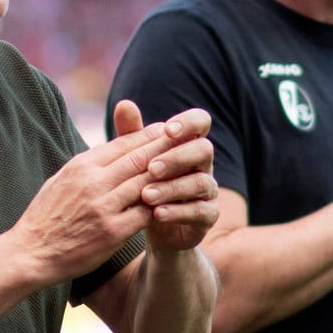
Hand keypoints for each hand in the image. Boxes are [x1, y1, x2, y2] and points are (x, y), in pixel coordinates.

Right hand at [11, 103, 209, 280]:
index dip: (148, 135)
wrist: (31, 252)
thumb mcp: (62, 179)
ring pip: (146, 184)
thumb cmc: (46, 215)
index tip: (167, 129)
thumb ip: (88, 164)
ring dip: (169, 175)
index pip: (122, 144)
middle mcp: (93, 182)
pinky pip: (145, 214)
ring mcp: (103, 207)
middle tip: (187, 140)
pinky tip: (175, 201)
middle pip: (139, 159)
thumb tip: (112, 147)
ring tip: (188, 168)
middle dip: (165, 148)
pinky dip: (161, 206)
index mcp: (81, 166)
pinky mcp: (112, 232)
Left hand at [117, 100, 218, 252]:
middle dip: (177, 157)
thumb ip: (132, 134)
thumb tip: (123, 104)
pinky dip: (178, 212)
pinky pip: (201, 211)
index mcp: (188, 144)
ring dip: (173, 187)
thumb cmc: (144, 185)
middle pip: (204, 150)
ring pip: (201, 182)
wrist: (150, 228)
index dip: (188, 123)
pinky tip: (156, 214)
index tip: (167, 131)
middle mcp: (203, 164)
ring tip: (146, 195)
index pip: (200, 122)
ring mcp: (209, 191)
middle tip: (151, 168)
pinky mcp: (208, 216)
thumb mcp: (135, 161)